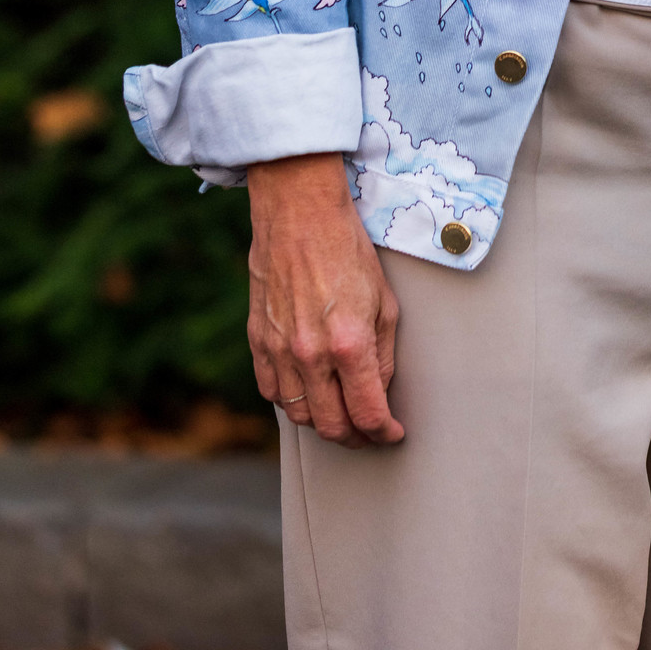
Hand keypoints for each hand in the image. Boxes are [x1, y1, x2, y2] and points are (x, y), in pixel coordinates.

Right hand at [247, 152, 403, 446]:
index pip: (367, 414)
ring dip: (322, 422)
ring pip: (298, 414)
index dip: (384, 432)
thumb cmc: (347, 249)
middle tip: (369, 432)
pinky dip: (290, 400)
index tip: (392, 434)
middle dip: (355, 437)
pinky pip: (271, 390)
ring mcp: (279, 349)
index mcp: (349, 344)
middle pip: (331, 426)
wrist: (300, 212)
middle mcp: (310, 354)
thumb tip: (378, 392)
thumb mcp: (384, 301)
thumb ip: (382, 355)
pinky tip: (307, 392)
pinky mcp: (257, 339)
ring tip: (340, 414)